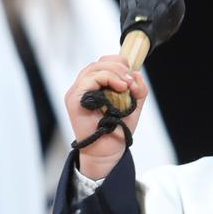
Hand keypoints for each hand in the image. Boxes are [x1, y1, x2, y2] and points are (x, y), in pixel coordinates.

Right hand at [65, 55, 148, 178]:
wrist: (108, 151)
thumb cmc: (118, 130)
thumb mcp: (133, 105)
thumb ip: (138, 89)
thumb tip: (137, 74)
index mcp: (95, 86)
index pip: (104, 63)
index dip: (120, 64)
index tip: (132, 79)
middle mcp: (84, 86)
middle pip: (100, 62)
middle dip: (120, 67)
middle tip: (131, 82)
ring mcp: (77, 92)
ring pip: (95, 67)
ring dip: (115, 72)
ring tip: (127, 86)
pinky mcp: (74, 98)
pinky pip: (90, 78)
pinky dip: (107, 78)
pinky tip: (120, 87)